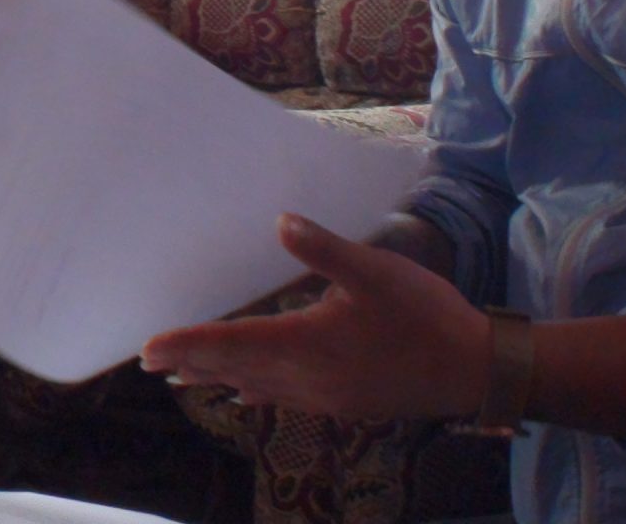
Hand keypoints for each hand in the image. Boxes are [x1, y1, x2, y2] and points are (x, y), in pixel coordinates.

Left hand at [140, 213, 490, 420]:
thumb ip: (324, 249)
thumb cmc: (426, 315)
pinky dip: (257, 391)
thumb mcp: (376, 271)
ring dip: (219, 378)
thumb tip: (280, 222)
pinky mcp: (344, 402)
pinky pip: (285, 398)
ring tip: (185, 378)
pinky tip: (247, 394)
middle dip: (193, 363)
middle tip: (150, 364)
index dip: (189, 344)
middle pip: (236, 369)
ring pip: (258, 387)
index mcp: (307, 343)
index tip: (149, 349)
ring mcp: (326, 396)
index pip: (232, 344)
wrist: (476, 370)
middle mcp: (308, 378)